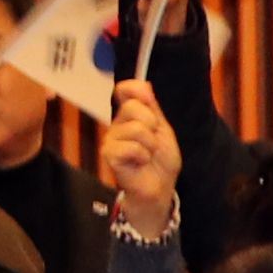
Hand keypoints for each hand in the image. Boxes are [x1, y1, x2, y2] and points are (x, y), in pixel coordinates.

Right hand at [96, 85, 180, 237]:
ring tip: (148, 155)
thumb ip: (153, 108)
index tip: (147, 97)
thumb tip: (145, 84)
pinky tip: (141, 162)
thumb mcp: (163, 130)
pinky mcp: (109, 155)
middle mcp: (117, 125)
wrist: (159, 187)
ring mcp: (111, 139)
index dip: (135, 88)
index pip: (125, 90)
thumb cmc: (160, 161)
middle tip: (153, 141)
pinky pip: (131, 146)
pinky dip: (143, 155)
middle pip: (133, 107)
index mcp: (130, 116)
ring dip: (150, 144)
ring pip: (136, 128)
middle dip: (152, 125)